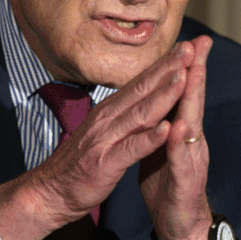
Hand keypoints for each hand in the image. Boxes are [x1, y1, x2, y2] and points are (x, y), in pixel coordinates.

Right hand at [0, 41, 192, 239]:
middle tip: (190, 49)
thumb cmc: (80, 162)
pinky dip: (150, 138)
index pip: (141, 82)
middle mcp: (108, 118)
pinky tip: (167, 129)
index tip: (186, 47)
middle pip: (143, 89)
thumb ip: (121, 112)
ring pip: (141, 114)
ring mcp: (106, 139)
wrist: (50, 192)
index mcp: (110, 110)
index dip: (164, 64)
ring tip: (184, 78)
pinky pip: (131, 149)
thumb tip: (141, 93)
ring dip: (163, 95)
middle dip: (169, 69)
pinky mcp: (105, 163)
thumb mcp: (102, 130)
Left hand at [140, 35, 214, 239]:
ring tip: (191, 74)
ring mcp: (191, 162)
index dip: (186, 67)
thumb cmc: (169, 185)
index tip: (189, 39)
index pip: (184, 93)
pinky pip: (182, 163)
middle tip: (198, 44)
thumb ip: (164, 122)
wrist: (179, 228)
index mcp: (183, 131)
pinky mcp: (185, 185)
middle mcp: (191, 142)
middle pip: (195, 101)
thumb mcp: (163, 147)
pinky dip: (179, 145)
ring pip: (192, 126)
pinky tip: (179, 128)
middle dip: (196, 72)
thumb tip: (158, 95)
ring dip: (192, 100)